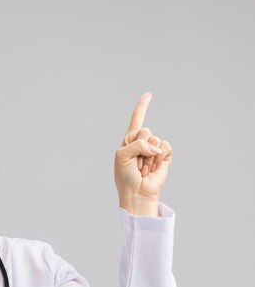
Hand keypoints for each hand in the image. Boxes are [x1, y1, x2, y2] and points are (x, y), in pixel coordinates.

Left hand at [114, 93, 172, 207]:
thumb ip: (137, 144)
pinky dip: (157, 159)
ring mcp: (154, 149)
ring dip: (147, 157)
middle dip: (140, 147)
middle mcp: (142, 142)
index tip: (148, 94)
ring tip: (143, 168)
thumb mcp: (122, 156)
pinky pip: (165, 147)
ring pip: (155, 140)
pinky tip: (153, 169)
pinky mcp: (164, 156)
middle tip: (136, 163)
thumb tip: (156, 146)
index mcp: (129, 140)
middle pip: (145, 131)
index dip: (142, 107)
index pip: (136, 119)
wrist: (136, 192)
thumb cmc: (125, 176)